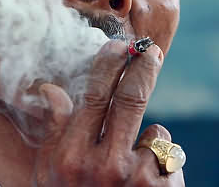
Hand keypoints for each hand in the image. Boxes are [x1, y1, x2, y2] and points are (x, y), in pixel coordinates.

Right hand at [34, 40, 184, 185]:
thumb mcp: (51, 176)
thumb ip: (54, 132)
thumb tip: (51, 89)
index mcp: (70, 157)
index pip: (94, 95)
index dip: (109, 64)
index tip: (118, 45)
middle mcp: (103, 164)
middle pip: (131, 98)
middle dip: (144, 66)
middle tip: (150, 50)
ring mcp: (136, 177)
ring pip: (155, 129)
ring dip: (147, 138)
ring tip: (132, 165)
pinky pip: (168, 154)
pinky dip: (160, 161)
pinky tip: (145, 183)